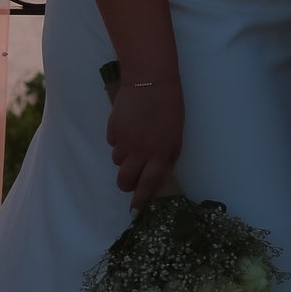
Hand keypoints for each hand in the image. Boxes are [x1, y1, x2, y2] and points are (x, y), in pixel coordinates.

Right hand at [106, 77, 184, 212]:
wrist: (150, 80)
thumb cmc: (170, 105)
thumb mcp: (177, 133)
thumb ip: (169, 154)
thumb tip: (161, 169)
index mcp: (160, 153)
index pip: (148, 184)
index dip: (141, 200)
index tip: (135, 211)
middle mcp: (140, 151)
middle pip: (125, 180)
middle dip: (126, 184)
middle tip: (130, 179)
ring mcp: (124, 141)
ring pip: (117, 161)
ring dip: (124, 158)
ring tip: (134, 142)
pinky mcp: (113, 129)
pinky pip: (113, 143)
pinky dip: (119, 140)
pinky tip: (128, 127)